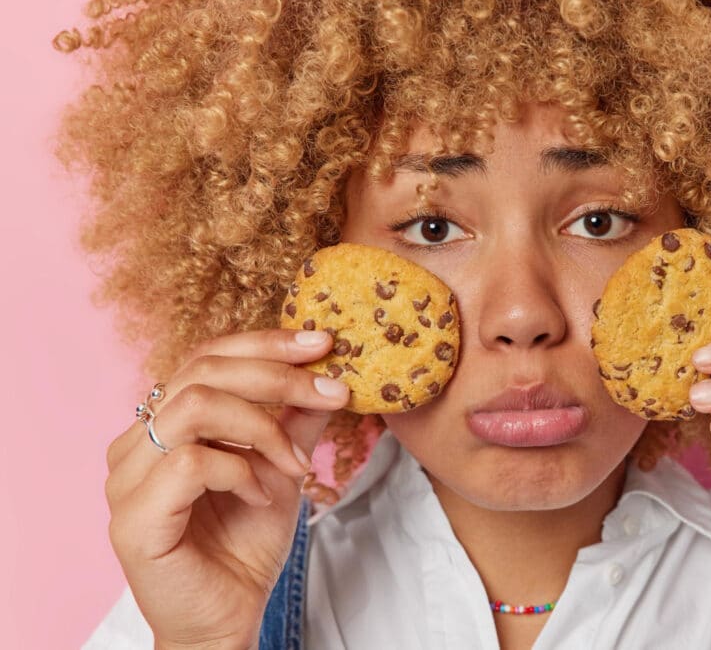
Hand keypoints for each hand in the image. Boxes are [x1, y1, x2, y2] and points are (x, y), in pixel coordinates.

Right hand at [104, 329, 348, 648]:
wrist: (227, 619)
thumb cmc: (244, 547)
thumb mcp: (282, 470)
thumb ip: (295, 423)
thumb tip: (328, 374)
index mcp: (164, 424)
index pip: (206, 357)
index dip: (265, 343)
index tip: (322, 343)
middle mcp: (136, 443)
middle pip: (202, 372)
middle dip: (277, 375)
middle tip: (332, 391)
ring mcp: (126, 479)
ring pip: (194, 406)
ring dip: (262, 427)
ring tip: (295, 465)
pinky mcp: (132, 518)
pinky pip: (190, 463)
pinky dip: (240, 471)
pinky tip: (263, 495)